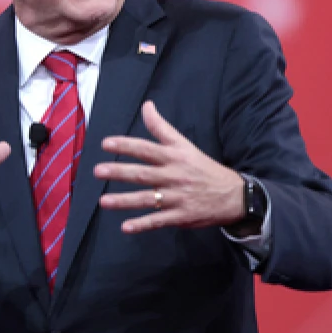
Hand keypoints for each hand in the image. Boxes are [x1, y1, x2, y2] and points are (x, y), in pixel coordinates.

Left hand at [94, 101, 245, 233]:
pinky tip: (126, 227)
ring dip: (125, 201)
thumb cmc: (203, 168)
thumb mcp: (184, 145)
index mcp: (174, 157)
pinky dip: (143, 224)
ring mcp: (177, 197)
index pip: (146, 149)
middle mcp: (174, 176)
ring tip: (103, 201)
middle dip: (120, 172)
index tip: (106, 143)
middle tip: (98, 171)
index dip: (126, 145)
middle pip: (143, 173)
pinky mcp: (180, 216)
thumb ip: (162, 127)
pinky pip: (158, 221)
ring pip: (147, 199)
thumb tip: (146, 105)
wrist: (233, 195)